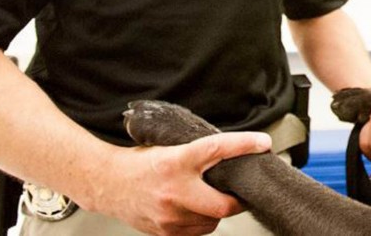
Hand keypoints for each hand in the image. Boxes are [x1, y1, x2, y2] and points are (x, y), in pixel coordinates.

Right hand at [89, 132, 270, 235]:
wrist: (108, 183)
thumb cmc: (138, 163)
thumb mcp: (169, 149)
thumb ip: (197, 154)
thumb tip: (232, 152)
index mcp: (176, 161)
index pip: (218, 149)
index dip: (244, 145)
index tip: (262, 143)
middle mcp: (174, 190)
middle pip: (223, 205)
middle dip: (237, 200)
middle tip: (242, 191)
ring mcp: (169, 216)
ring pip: (212, 221)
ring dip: (218, 211)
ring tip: (209, 197)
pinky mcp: (165, 232)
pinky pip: (197, 231)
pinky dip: (202, 221)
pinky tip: (195, 209)